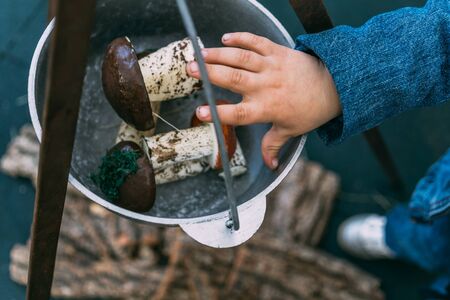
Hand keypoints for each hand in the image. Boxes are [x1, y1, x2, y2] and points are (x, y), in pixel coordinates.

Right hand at [187, 32, 340, 168]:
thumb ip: (273, 146)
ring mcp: (271, 67)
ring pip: (241, 58)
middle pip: (234, 80)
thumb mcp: (290, 131)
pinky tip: (226, 38)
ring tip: (200, 54)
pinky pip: (257, 42)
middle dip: (210, 74)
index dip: (218, 112)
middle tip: (190, 68)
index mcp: (266, 109)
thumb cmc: (309, 111)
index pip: (238, 113)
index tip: (199, 112)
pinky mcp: (277, 52)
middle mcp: (266, 87)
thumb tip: (269, 166)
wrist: (334, 86)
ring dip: (219, 54)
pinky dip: (241, 38)